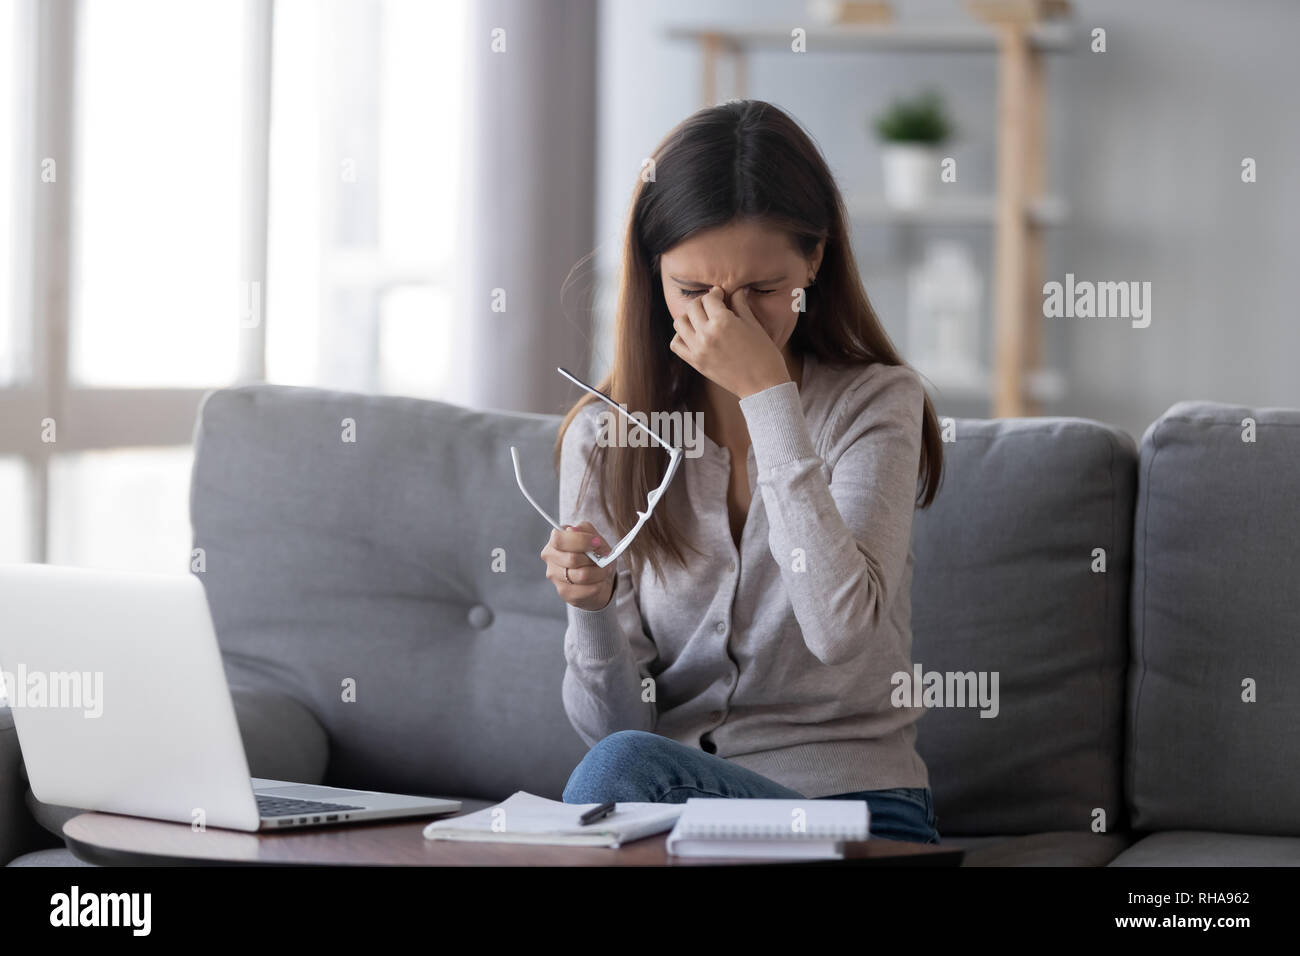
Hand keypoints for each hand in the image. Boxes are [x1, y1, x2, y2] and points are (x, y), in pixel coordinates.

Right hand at [540, 520, 616, 610]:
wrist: (599, 576)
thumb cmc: (595, 554)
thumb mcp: (594, 537)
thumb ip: (586, 530)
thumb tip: (573, 530)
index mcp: (555, 540)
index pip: (559, 539)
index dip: (581, 541)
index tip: (597, 543)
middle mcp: (551, 557)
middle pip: (572, 559)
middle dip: (594, 559)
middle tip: (604, 559)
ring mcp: (555, 576)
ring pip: (582, 576)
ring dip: (600, 573)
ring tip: (604, 570)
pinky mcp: (563, 592)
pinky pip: (585, 590)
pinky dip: (598, 585)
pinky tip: (598, 582)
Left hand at [669, 286, 790, 397]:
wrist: (762, 385)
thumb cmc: (764, 354)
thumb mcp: (754, 325)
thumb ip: (741, 305)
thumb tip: (736, 290)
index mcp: (723, 322)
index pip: (709, 298)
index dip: (716, 294)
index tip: (721, 295)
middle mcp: (707, 334)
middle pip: (692, 307)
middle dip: (702, 302)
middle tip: (711, 305)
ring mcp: (698, 349)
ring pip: (679, 323)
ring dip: (688, 317)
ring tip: (700, 319)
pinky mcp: (696, 363)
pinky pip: (676, 344)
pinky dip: (680, 336)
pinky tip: (693, 335)